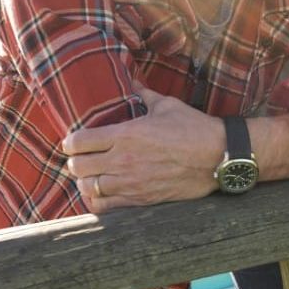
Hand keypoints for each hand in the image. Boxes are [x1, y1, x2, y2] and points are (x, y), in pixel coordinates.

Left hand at [62, 90, 224, 212]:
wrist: (218, 156)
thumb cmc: (193, 128)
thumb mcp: (167, 105)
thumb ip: (144, 94)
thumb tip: (133, 81)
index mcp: (125, 133)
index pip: (78, 141)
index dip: (70, 142)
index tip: (74, 142)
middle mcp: (122, 159)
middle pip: (77, 167)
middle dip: (75, 162)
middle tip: (83, 159)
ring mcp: (130, 182)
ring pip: (88, 188)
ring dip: (86, 182)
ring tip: (93, 176)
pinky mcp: (141, 199)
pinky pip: (105, 207)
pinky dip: (97, 201)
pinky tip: (102, 194)